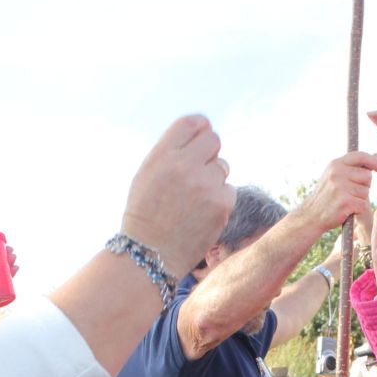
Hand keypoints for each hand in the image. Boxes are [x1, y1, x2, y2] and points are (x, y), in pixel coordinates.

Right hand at [121, 115, 234, 274]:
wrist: (150, 253)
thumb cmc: (147, 212)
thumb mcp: (148, 173)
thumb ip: (172, 150)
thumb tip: (203, 127)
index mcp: (162, 155)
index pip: (192, 123)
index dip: (199, 129)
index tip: (198, 140)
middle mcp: (183, 165)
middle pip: (214, 139)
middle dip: (209, 153)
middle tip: (197, 172)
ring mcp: (205, 184)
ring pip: (223, 166)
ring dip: (213, 179)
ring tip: (193, 200)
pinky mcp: (221, 203)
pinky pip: (229, 189)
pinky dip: (219, 200)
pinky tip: (201, 214)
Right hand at [299, 151, 376, 233]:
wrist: (311, 215)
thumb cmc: (327, 195)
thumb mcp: (335, 175)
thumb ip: (354, 166)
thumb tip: (376, 156)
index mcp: (335, 164)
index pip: (360, 156)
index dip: (373, 161)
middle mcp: (337, 173)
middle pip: (367, 176)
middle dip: (364, 185)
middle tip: (351, 192)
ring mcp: (340, 188)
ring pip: (366, 192)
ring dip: (360, 199)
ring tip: (346, 201)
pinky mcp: (345, 202)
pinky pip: (363, 204)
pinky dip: (358, 209)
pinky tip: (346, 210)